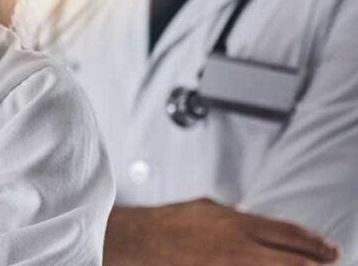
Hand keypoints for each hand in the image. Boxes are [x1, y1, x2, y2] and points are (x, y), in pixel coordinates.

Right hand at [105, 199, 340, 265]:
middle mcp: (241, 248)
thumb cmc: (170, 223)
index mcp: (239, 224)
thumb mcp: (209, 209)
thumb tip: (260, 228)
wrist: (139, 240)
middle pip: (294, 261)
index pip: (291, 234)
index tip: (330, 252)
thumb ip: (237, 219)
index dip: (317, 245)